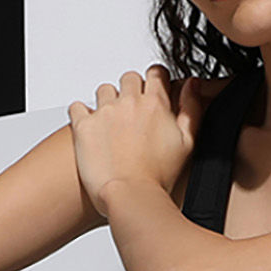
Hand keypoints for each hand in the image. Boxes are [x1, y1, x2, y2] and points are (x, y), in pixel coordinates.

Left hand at [68, 66, 215, 214]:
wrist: (129, 197)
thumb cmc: (157, 178)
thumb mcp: (187, 142)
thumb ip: (191, 108)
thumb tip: (192, 84)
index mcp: (155, 103)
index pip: (156, 73)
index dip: (156, 81)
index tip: (154, 91)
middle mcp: (128, 102)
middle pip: (130, 78)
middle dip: (132, 91)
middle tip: (133, 114)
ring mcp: (104, 112)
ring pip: (105, 90)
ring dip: (108, 102)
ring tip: (112, 124)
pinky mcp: (83, 126)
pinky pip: (77, 107)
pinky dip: (81, 114)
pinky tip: (90, 128)